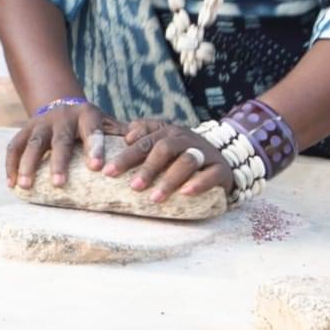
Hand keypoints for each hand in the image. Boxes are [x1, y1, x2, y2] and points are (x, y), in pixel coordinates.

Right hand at [6, 97, 120, 189]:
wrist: (61, 101)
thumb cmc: (91, 122)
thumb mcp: (107, 121)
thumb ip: (123, 133)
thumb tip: (143, 145)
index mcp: (87, 115)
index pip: (92, 131)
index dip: (95, 148)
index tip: (97, 168)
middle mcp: (62, 117)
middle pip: (59, 140)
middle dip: (58, 162)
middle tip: (59, 184)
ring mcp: (41, 122)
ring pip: (33, 143)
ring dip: (28, 164)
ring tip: (26, 186)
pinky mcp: (25, 129)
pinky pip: (15, 146)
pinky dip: (11, 164)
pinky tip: (11, 184)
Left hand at [101, 119, 232, 202]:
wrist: (222, 161)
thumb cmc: (182, 154)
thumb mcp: (163, 141)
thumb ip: (144, 136)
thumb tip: (127, 136)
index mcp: (167, 131)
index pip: (143, 140)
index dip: (125, 155)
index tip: (108, 171)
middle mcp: (185, 138)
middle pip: (163, 148)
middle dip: (146, 168)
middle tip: (133, 187)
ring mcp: (204, 153)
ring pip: (186, 161)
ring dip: (169, 180)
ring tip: (154, 197)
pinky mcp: (220, 169)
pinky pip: (210, 175)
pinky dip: (198, 184)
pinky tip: (185, 193)